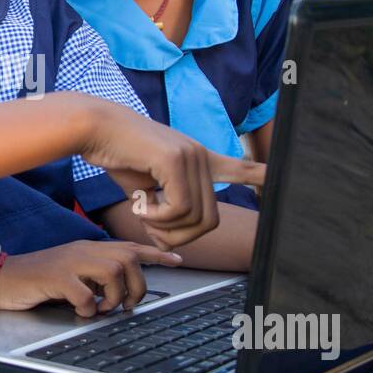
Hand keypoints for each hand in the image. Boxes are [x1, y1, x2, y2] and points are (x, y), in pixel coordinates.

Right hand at [0, 241, 183, 316]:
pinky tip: (80, 313)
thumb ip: (95, 276)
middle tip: (126, 305)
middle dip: (136, 285)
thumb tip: (120, 292)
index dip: (155, 254)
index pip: (129, 246)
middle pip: (127, 258)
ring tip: (102, 310)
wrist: (2, 278)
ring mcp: (69, 263)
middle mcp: (83, 251)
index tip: (177, 261)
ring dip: (113, 297)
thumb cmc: (38, 279)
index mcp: (89, 249)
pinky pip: (84, 294)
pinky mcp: (55, 278)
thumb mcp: (73, 273)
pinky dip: (88, 308)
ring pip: (112, 272)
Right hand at [76, 96, 264, 249]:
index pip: (238, 168)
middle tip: (152, 231)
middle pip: (209, 220)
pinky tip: (140, 204)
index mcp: (196, 159)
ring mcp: (191, 156)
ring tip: (142, 212)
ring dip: (164, 228)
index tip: (277, 178)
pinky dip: (157, 218)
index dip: (258, 177)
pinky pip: (178, 209)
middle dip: (180, 237)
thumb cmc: (116, 155)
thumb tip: (166, 243)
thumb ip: (162, 214)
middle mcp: (200, 155)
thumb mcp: (144, 189)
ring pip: (194, 218)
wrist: (95, 128)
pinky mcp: (175, 159)